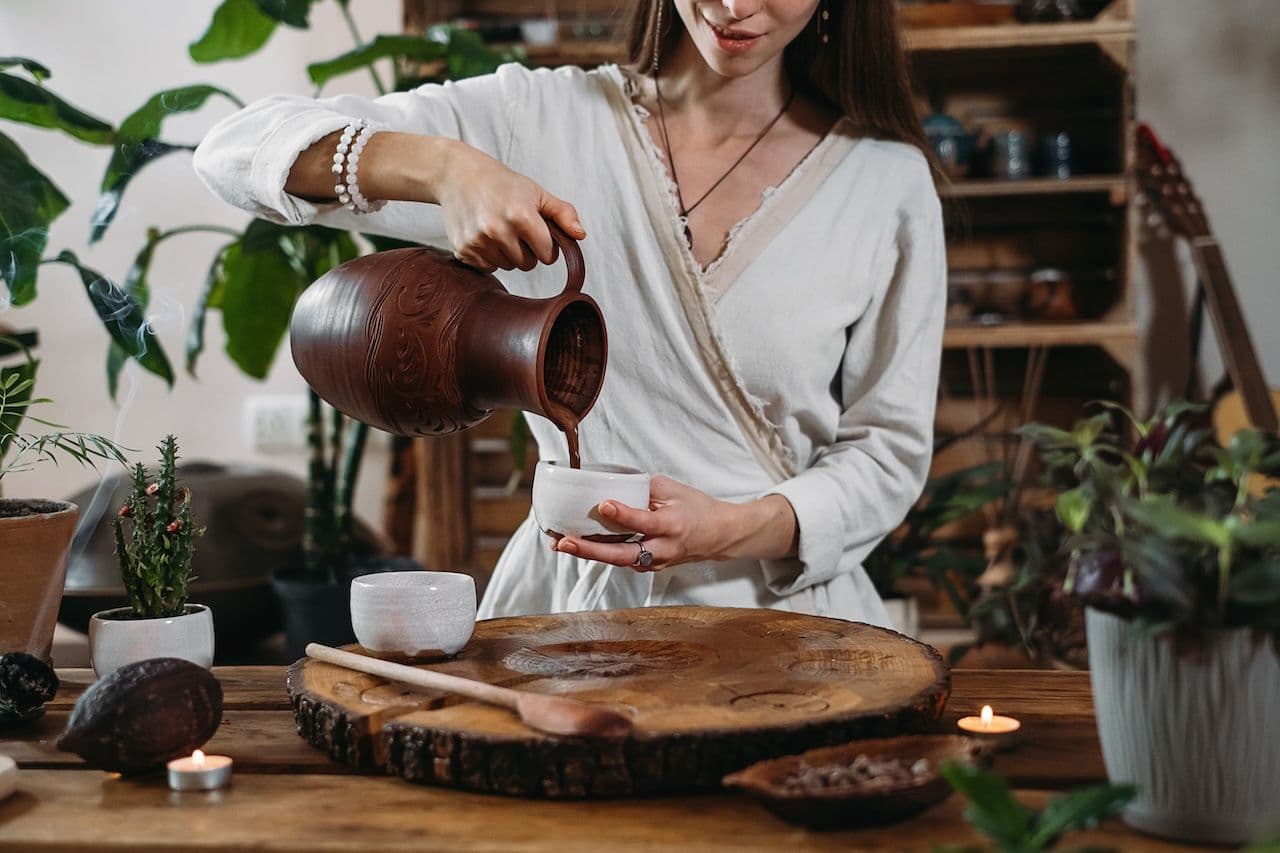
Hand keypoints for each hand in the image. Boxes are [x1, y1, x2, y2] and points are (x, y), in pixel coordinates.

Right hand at [434, 141, 584, 272]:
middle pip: (527, 264)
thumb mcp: (537, 193)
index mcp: (521, 215)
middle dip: (527, 251)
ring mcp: (478, 241)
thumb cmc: (502, 184)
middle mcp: (498, 230)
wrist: (458, 175)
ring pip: (508, 267)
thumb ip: (563, 213)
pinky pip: (488, 267)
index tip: (537, 232)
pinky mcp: (464, 249)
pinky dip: (490, 256)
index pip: (547, 255)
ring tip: (499, 229)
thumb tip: (580, 235)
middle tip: (516, 229)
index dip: (546, 245)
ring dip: (508, 254)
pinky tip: (485, 234)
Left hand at [550, 476, 798, 570]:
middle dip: (591, 550)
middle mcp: (663, 548)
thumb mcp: (675, 490)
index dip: (623, 514)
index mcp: (672, 525)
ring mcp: (656, 562)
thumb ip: (645, 487)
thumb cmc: (698, 509)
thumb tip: (614, 482)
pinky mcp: (650, 567)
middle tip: (564, 542)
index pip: (644, 522)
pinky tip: (579, 545)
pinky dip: (601, 554)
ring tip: (561, 544)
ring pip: (618, 561)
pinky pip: (622, 561)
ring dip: (589, 554)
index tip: (603, 505)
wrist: (720, 536)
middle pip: (623, 555)